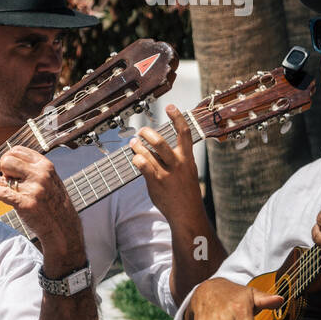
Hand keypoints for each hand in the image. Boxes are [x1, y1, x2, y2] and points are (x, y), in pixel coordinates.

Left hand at [0, 146, 85, 272]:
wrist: (63, 228)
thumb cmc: (53, 203)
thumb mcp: (50, 179)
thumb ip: (33, 168)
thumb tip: (8, 159)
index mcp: (45, 166)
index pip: (17, 150)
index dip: (9, 158)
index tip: (9, 170)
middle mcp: (40, 175)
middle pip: (6, 160)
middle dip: (1, 169)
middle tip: (5, 180)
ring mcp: (33, 190)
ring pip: (0, 177)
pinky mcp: (25, 204)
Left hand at [130, 105, 204, 219]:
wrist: (187, 213)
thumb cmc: (184, 191)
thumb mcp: (186, 171)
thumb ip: (175, 158)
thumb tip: (157, 146)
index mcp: (187, 158)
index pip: (184, 133)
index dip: (177, 118)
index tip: (171, 106)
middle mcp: (178, 164)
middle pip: (161, 142)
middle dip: (148, 133)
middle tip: (142, 131)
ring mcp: (166, 173)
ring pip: (148, 153)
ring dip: (137, 145)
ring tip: (133, 142)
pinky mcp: (156, 182)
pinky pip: (143, 166)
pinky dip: (137, 159)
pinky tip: (134, 157)